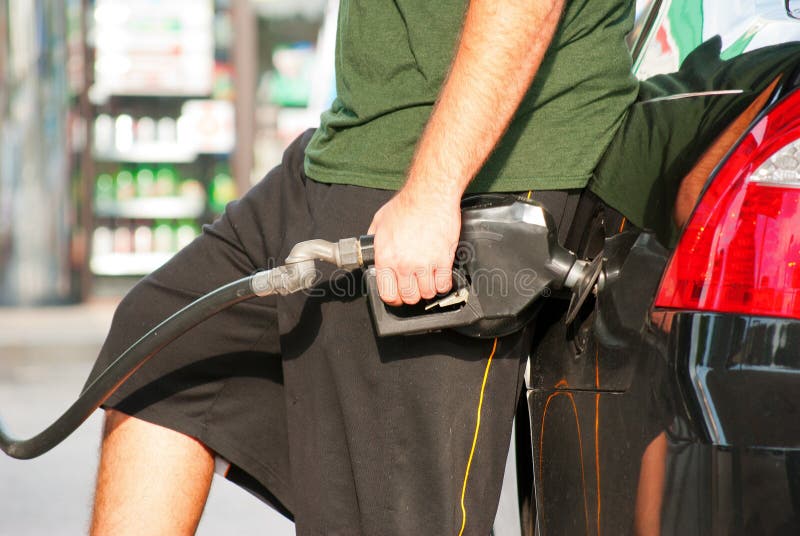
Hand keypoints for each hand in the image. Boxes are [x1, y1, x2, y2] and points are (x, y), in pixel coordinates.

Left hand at [367, 188, 460, 305]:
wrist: (430, 195)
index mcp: (386, 257)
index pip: (388, 294)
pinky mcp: (443, 260)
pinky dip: (443, 284)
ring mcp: (424, 263)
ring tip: (427, 279)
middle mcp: (404, 264)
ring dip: (428, 289)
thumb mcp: (379, 222)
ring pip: (427, 294)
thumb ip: (374, 240)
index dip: (393, 298)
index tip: (397, 295)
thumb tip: (371, 251)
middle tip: (414, 286)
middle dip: (412, 295)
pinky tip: (440, 276)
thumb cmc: (407, 204)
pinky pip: (444, 285)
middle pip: (409, 297)